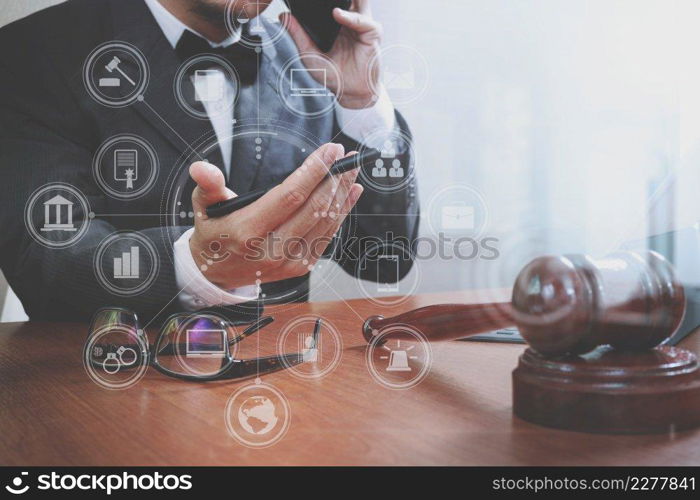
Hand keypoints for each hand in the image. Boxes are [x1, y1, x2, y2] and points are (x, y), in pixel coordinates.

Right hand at [188, 143, 362, 289]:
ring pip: (325, 222)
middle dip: (334, 178)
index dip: (314, 172)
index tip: (330, 150)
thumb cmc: (214, 233)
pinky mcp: (300, 267)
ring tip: (351, 169)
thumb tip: (202, 168)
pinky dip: (341, 213)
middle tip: (345, 155)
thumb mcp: (204, 206)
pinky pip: (327, 236)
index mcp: (248, 232)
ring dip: (342, 193)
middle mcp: (271, 250)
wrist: (215, 273)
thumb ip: (208, 184)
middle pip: (314, 209)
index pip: (291, 196)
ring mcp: (289, 262)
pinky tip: (350, 193)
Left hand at [280, 0, 381, 108]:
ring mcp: (361, 26)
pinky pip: (362, 21)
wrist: (350, 92)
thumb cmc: (333, 74)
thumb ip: (298, 34)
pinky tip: (337, 14)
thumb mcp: (309, 53)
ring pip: (360, 1)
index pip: (332, 1)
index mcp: (336, 23)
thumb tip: (283, 16)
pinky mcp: (372, 34)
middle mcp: (350, 21)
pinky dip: (350, 17)